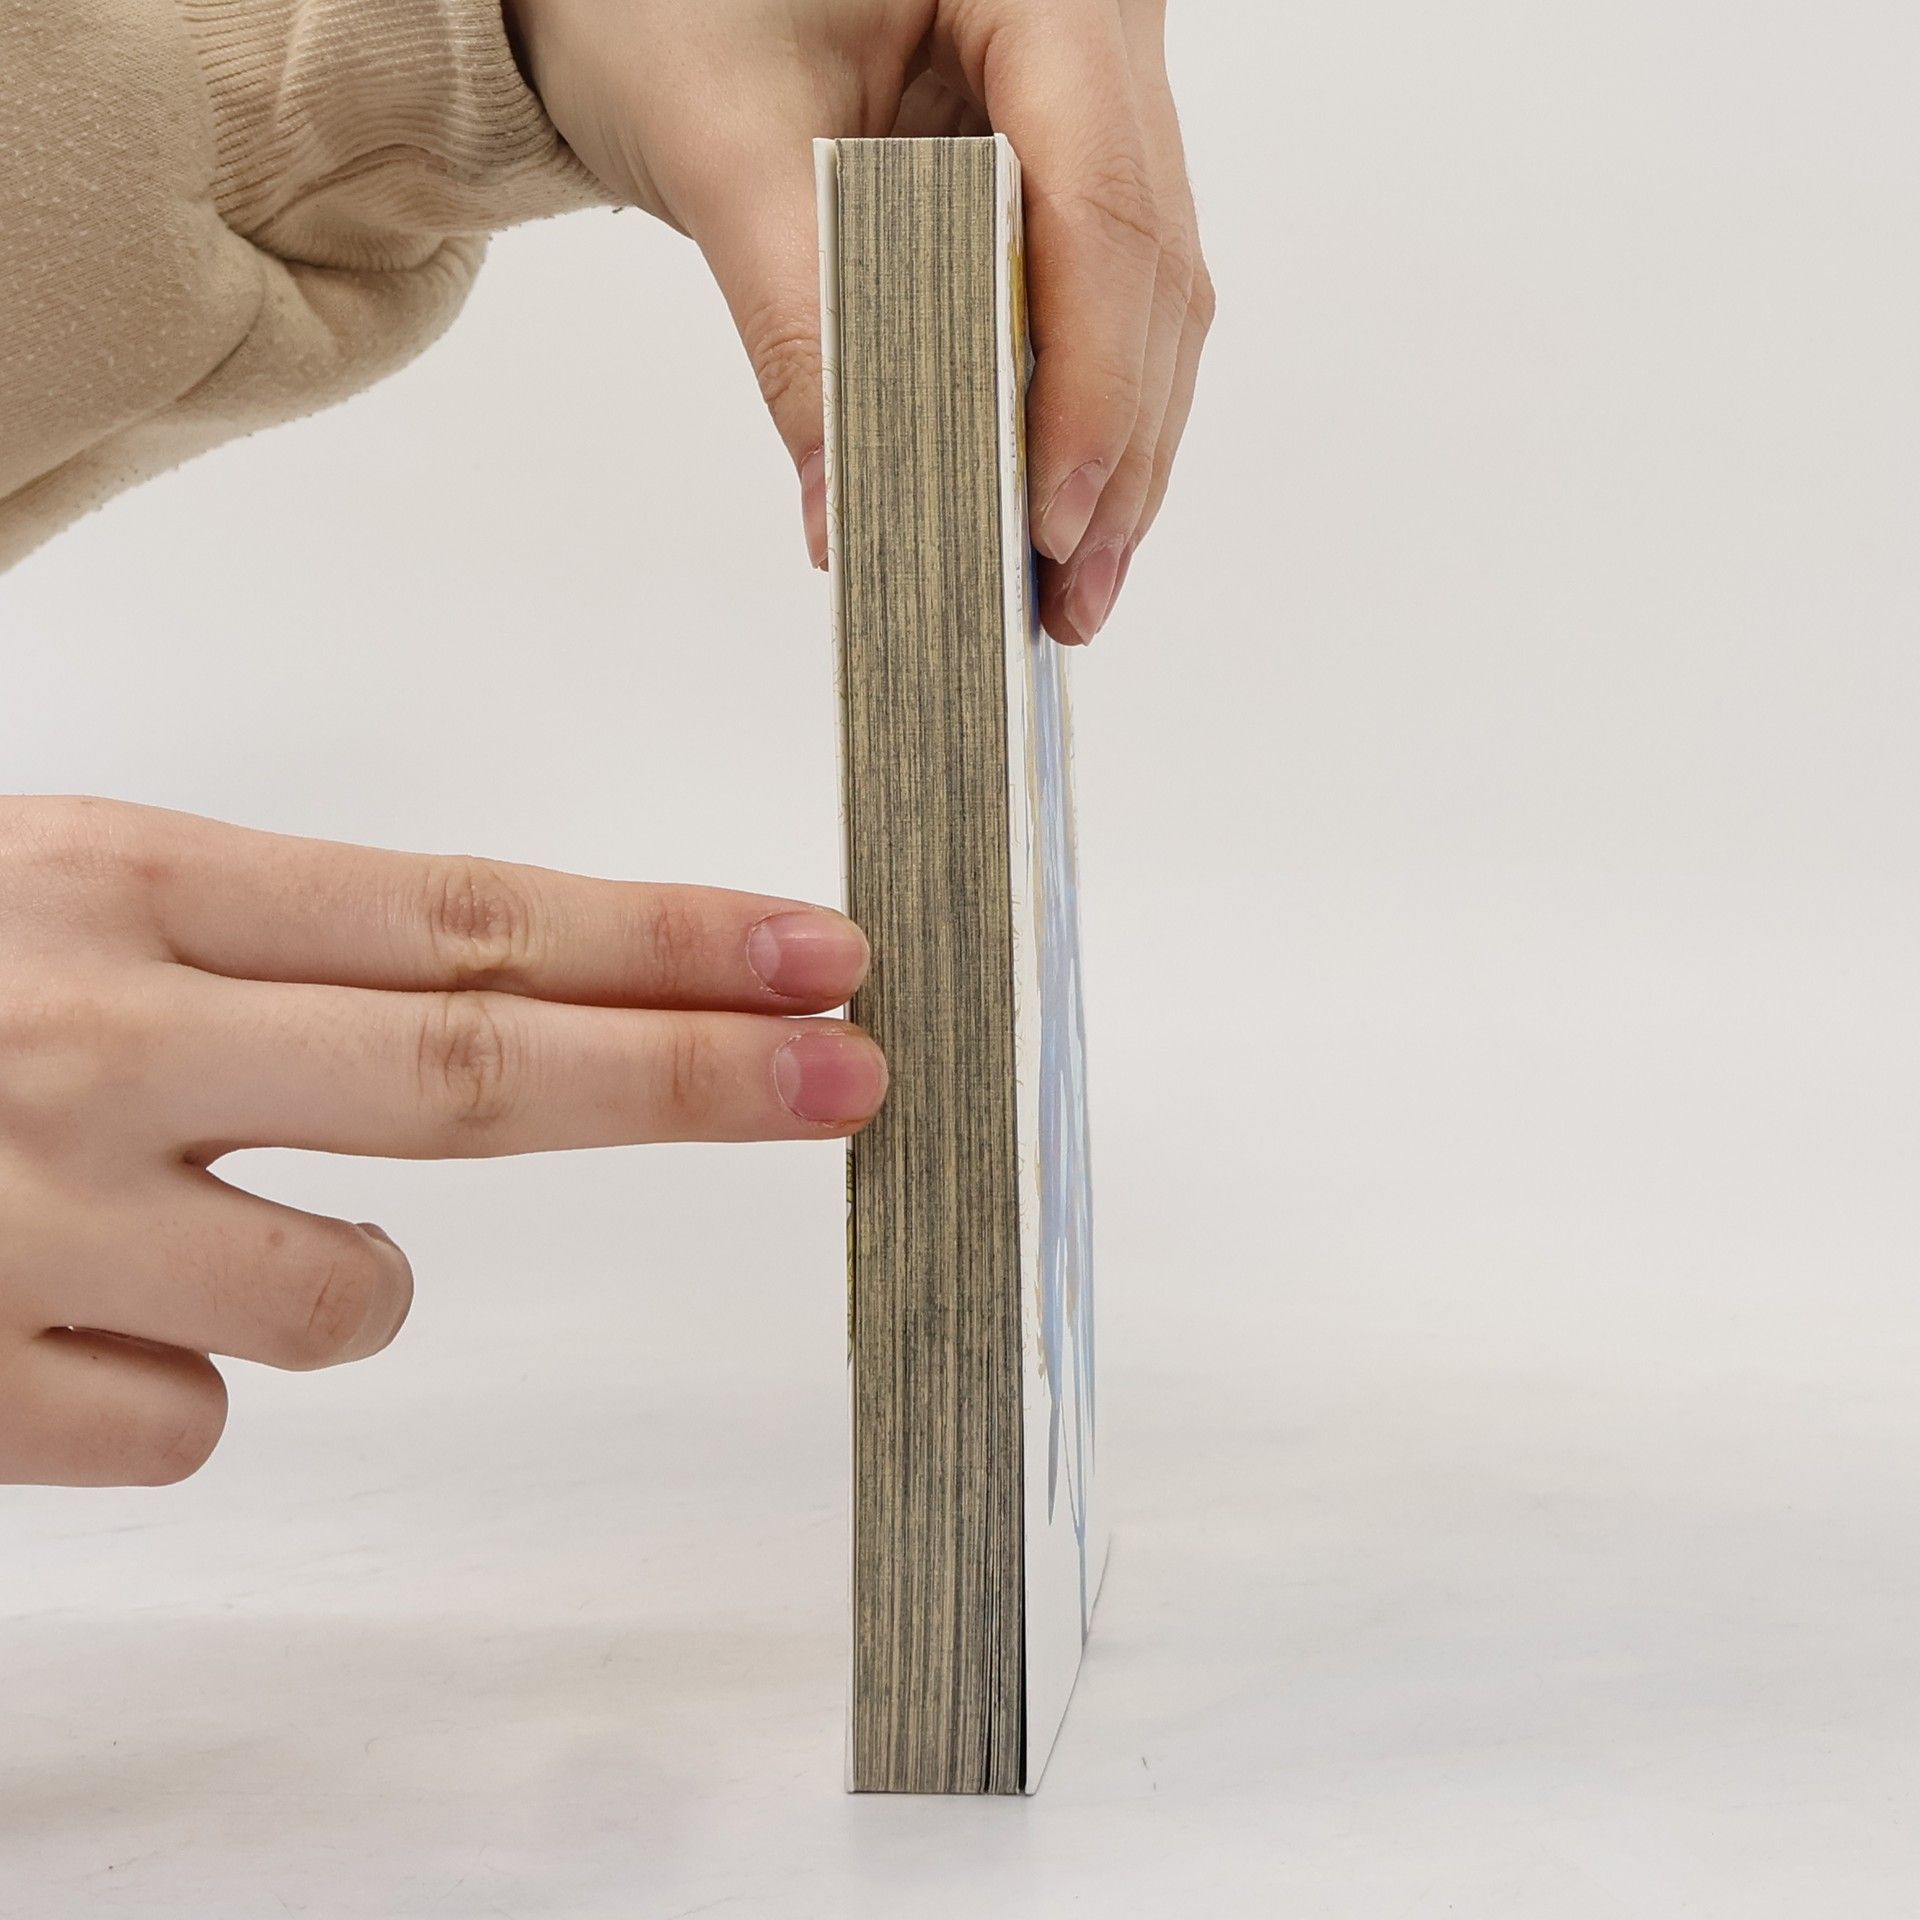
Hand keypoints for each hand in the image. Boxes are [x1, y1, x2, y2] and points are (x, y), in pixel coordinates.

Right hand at [0, 797, 882, 1486]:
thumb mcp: (45, 894)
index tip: (813, 953)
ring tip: (203, 1234)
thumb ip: (241, 944)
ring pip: (352, 1299)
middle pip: (471, 1072)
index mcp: (122, 889)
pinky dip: (172, 1383)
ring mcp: (31, 1228)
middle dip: (686, 1078)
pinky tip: (65, 1317)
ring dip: (353, 1283)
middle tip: (848, 1075)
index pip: (459, 918)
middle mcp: (98, 1047)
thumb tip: (488, 990)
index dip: (662, 944)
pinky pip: (189, 1426)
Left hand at [508, 0, 1211, 643]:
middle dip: (1112, 447)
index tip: (1047, 518)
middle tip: (1070, 596)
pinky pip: (1102, 292)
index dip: (1089, 381)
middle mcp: (1099, 27)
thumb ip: (797, 326)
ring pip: (1145, 293)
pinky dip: (1077, 403)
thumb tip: (850, 513)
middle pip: (1146, 267)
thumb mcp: (723, 147)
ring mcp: (1098, 90)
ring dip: (1110, 446)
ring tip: (1069, 584)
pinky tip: (1055, 502)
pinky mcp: (1066, 156)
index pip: (1100, 206)